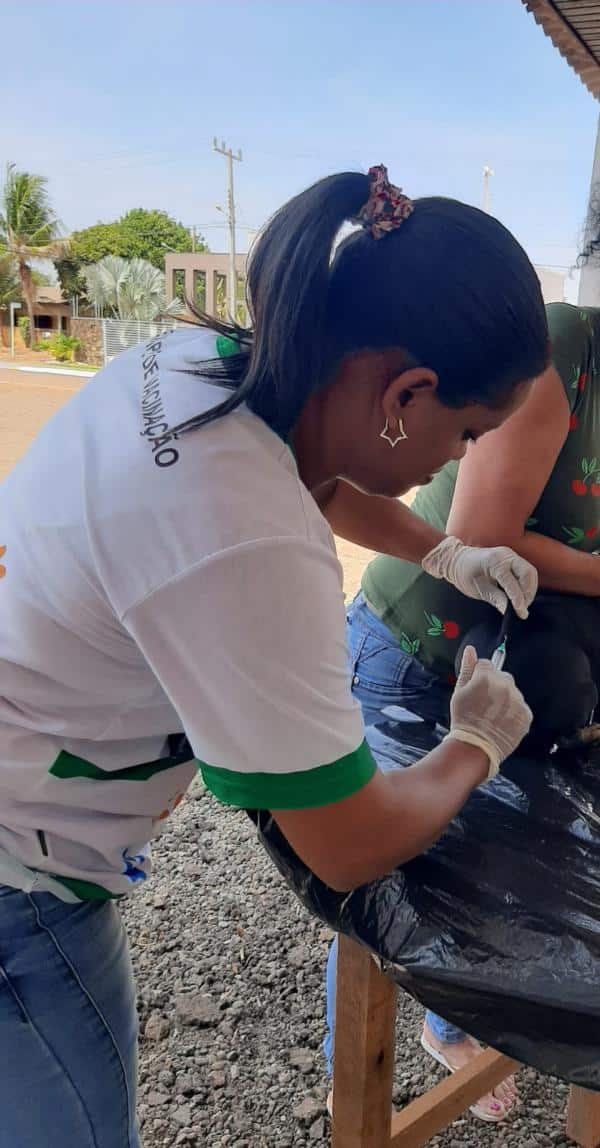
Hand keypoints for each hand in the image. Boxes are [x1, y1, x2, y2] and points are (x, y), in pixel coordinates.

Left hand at [421, 536, 537, 617]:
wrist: (457, 560)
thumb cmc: (464, 574)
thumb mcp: (477, 590)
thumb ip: (495, 599)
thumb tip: (509, 611)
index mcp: (494, 561)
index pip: (512, 582)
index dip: (518, 599)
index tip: (521, 613)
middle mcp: (506, 555)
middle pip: (528, 573)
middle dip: (528, 592)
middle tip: (522, 608)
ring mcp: (511, 555)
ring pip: (530, 572)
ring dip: (529, 589)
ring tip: (522, 604)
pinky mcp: (513, 559)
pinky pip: (526, 571)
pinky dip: (526, 584)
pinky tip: (520, 595)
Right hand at [448, 646, 532, 777]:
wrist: (475, 747)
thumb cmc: (463, 719)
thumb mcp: (458, 692)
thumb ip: (467, 669)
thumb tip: (471, 649)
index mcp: (487, 677)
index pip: (486, 665)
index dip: (478, 676)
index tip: (475, 689)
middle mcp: (506, 685)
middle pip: (502, 676)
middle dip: (494, 685)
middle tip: (484, 703)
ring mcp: (518, 700)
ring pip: (513, 692)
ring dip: (505, 699)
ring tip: (493, 715)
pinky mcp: (526, 715)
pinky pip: (521, 707)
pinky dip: (513, 712)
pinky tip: (502, 722)